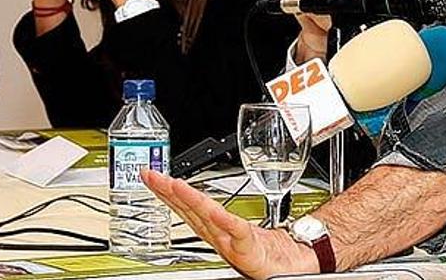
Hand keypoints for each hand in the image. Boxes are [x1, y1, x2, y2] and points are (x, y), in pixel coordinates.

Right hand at [141, 169, 318, 278]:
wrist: (293, 267)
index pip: (189, 209)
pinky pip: (237, 233)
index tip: (154, 177)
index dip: (169, 193)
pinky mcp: (250, 252)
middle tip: (152, 177)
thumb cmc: (268, 250)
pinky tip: (213, 210)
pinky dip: (224, 221)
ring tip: (174, 185)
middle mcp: (221, 239)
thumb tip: (218, 193)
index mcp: (218, 231)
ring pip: (209, 220)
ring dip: (190, 201)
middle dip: (169, 194)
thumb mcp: (243, 228)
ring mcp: (233, 246)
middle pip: (192, 212)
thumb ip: (229, 214)